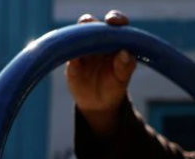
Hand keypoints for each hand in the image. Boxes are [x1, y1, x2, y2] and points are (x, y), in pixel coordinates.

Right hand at [65, 10, 136, 134]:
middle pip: (91, 24)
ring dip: (77, 37)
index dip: (115, 18)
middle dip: (90, 23)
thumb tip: (124, 53)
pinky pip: (68, 55)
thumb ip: (125, 66)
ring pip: (77, 36)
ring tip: (82, 47)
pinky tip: (74, 63)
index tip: (112, 21)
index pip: (116, 23)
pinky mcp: (71, 62)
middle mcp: (97, 40)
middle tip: (90, 28)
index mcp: (115, 40)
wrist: (98, 103)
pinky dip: (71, 57)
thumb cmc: (114, 86)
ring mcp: (82, 49)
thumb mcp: (122, 79)